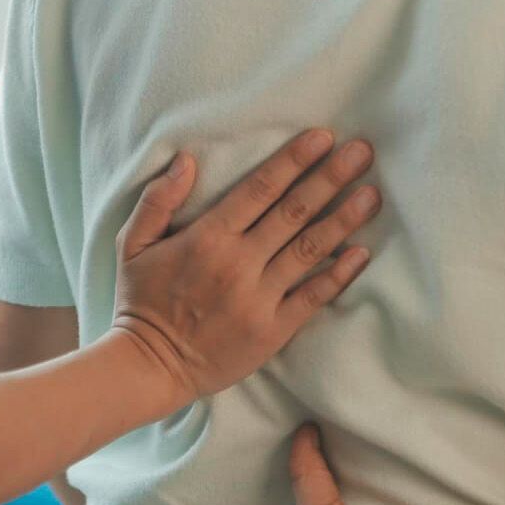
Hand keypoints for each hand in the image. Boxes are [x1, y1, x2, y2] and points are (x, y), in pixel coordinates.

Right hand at [112, 130, 380, 400]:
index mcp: (208, 237)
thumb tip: (186, 160)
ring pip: (310, 249)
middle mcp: (239, 263)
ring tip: (372, 194)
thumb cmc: (141, 303)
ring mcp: (259, 298)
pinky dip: (339, 275)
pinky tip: (362, 252)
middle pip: (294, 212)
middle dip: (331, 178)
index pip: (261, 189)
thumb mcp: (132, 244)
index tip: (323, 137)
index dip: (294, 160)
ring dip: (344, 219)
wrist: (149, 367)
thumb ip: (158, 200)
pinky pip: (313, 297)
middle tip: (362, 152)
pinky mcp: (273, 330)